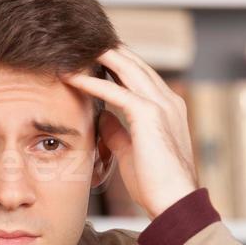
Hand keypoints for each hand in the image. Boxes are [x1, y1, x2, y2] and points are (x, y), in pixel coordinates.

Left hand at [60, 44, 198, 219]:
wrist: (174, 202)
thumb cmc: (155, 185)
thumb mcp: (131, 153)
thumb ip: (118, 132)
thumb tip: (102, 117)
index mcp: (167, 108)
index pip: (139, 76)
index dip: (116, 64)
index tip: (92, 57)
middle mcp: (167, 100)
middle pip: (133, 63)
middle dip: (106, 50)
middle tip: (78, 42)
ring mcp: (161, 104)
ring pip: (126, 68)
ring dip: (98, 56)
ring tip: (72, 48)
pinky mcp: (149, 115)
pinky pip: (116, 91)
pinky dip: (92, 81)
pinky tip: (72, 77)